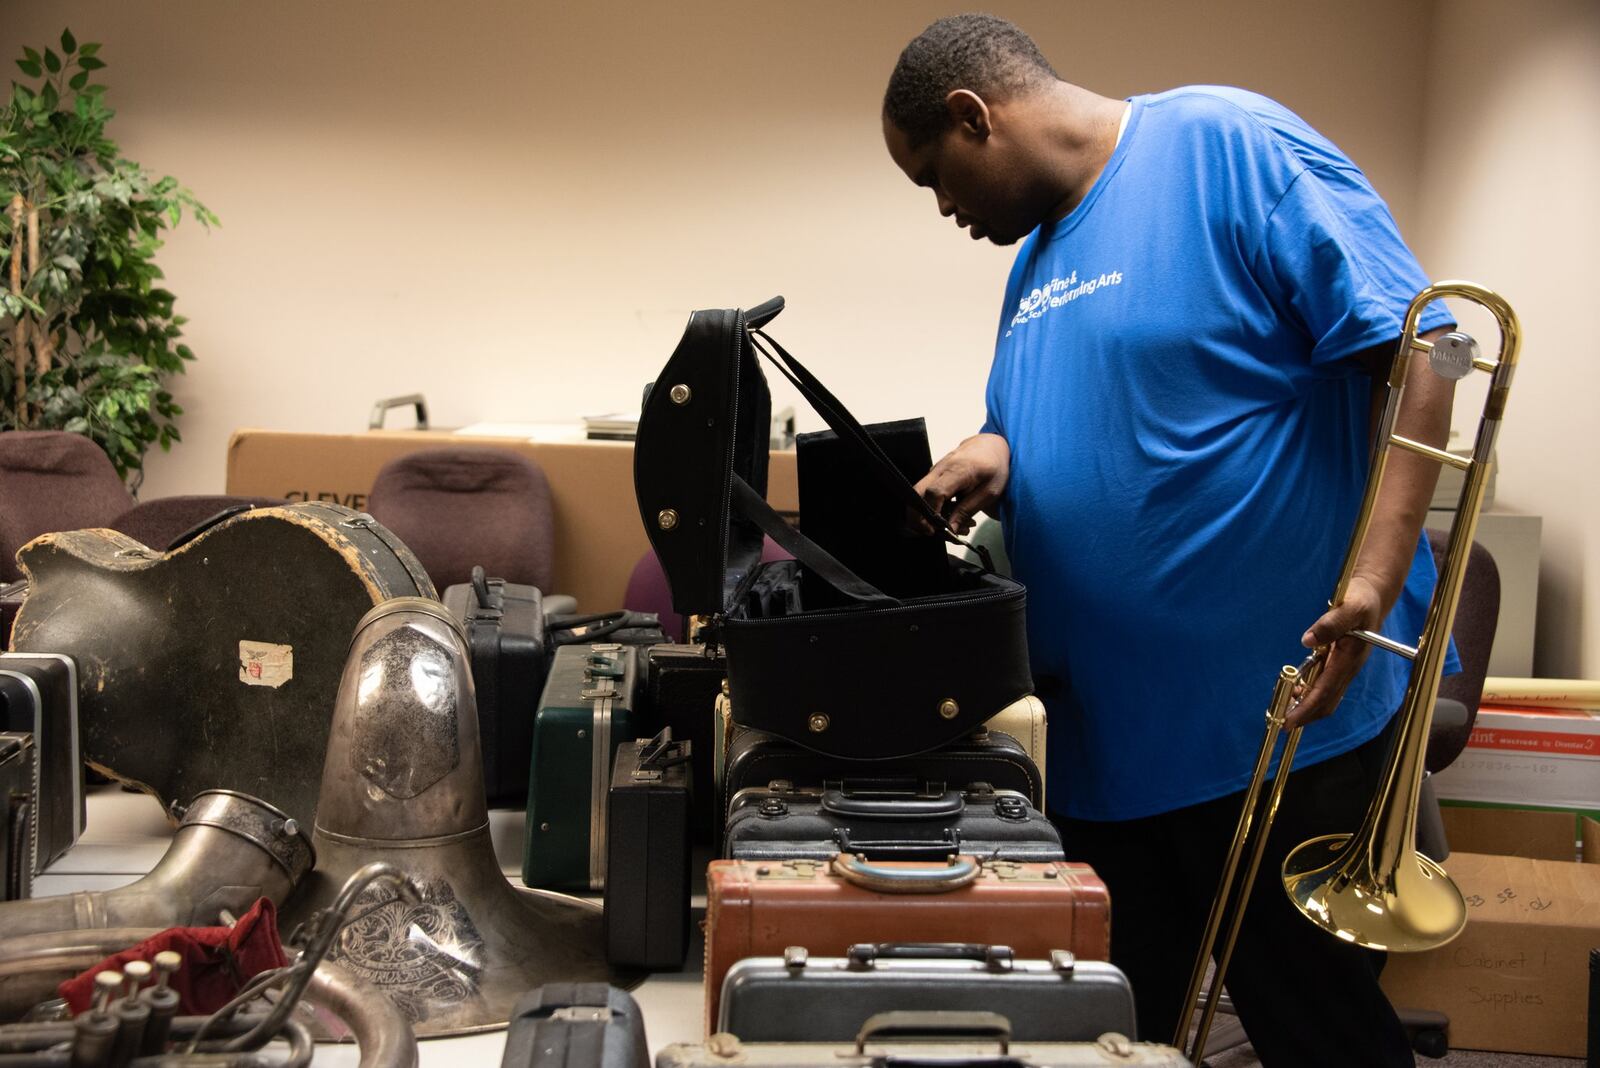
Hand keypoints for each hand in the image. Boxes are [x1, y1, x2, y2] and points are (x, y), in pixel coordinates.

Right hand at [912, 433, 1009, 535]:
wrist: (990, 446)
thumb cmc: (994, 467)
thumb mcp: (989, 492)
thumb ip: (968, 510)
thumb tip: (950, 529)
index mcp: (957, 470)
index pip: (935, 492)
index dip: (932, 513)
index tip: (937, 530)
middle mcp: (940, 468)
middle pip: (917, 493)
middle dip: (917, 517)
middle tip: (932, 533)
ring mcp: (934, 471)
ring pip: (919, 496)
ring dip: (929, 516)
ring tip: (957, 528)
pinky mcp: (934, 476)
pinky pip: (927, 494)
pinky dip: (935, 509)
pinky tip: (954, 518)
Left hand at [1286, 575, 1384, 728]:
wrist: (1372, 597)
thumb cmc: (1360, 601)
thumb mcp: (1348, 608)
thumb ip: (1330, 624)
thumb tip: (1307, 640)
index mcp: (1350, 659)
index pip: (1326, 691)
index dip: (1307, 708)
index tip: (1290, 721)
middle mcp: (1348, 668)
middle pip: (1327, 702)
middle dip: (1306, 715)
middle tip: (1281, 723)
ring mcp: (1345, 668)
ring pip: (1326, 696)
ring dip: (1306, 706)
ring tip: (1283, 710)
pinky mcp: (1340, 664)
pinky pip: (1325, 685)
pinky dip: (1309, 693)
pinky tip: (1294, 692)